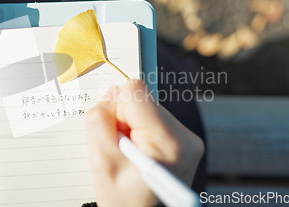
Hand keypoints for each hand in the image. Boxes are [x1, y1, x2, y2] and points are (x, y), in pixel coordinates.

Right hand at [85, 80, 203, 206]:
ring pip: (147, 109)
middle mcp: (186, 136)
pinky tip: (139, 155)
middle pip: (142, 101)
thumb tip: (112, 93)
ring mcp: (188, 139)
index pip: (135, 92)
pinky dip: (141, 133)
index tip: (114, 134)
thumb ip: (100, 120)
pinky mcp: (185, 140)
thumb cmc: (124, 201)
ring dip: (132, 128)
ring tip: (130, 156)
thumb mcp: (101, 162)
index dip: (115, 109)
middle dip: (124, 121)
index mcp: (168, 141)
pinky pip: (154, 119)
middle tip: (122, 151)